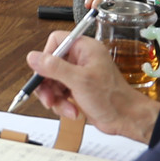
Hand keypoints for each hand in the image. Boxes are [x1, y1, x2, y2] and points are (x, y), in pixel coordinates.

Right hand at [26, 31, 159, 143]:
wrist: (126, 119)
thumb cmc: (112, 98)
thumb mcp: (79, 81)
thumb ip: (54, 67)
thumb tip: (33, 57)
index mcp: (84, 48)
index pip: (56, 41)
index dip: (47, 56)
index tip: (43, 72)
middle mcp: (81, 59)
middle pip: (50, 64)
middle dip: (47, 84)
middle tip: (48, 98)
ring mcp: (79, 75)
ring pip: (53, 81)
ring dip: (55, 98)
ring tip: (66, 108)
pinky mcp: (78, 89)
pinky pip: (59, 93)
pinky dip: (62, 104)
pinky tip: (72, 111)